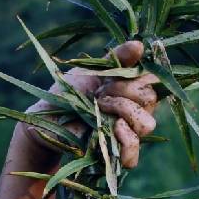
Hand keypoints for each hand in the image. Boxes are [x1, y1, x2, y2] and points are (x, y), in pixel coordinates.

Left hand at [23, 40, 158, 169]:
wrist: (45, 117)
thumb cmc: (67, 92)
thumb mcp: (90, 71)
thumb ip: (116, 58)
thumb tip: (139, 44)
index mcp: (130, 90)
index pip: (152, 81)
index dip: (134, 78)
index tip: (109, 79)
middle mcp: (133, 111)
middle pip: (150, 99)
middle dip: (124, 92)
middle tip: (99, 96)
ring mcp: (126, 134)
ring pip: (147, 124)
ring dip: (123, 112)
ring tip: (100, 111)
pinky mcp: (114, 154)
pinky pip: (134, 154)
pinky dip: (126, 141)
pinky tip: (113, 130)